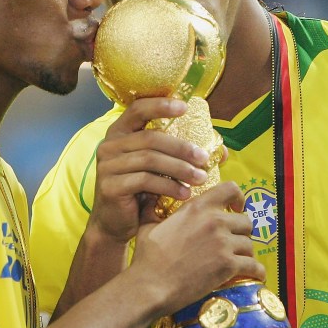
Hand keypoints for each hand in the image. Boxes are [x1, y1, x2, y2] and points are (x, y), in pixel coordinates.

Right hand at [89, 97, 212, 243]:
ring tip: (200, 178)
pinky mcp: (110, 186)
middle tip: (204, 159)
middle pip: (151, 138)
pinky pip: (144, 181)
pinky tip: (185, 193)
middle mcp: (109, 145)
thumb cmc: (140, 191)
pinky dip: (169, 186)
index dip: (161, 105)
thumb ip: (180, 154)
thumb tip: (221, 152)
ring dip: (179, 168)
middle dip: (181, 148)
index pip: (138, 109)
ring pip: (150, 159)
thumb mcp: (158, 167)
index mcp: (120, 132)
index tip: (185, 107)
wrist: (115, 222)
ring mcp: (107, 166)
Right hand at [133, 181, 264, 313]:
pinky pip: (253, 266)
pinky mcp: (228, 265)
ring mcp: (223, 243)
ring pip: (249, 244)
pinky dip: (256, 271)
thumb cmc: (147, 258)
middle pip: (245, 221)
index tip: (236, 207)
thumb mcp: (148, 225)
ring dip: (245, 253)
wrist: (151, 285)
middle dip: (241, 233)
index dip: (238, 198)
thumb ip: (154, 209)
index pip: (230, 189)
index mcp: (197, 207)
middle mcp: (214, 221)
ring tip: (238, 261)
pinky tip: (255, 274)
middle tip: (234, 243)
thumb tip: (149, 197)